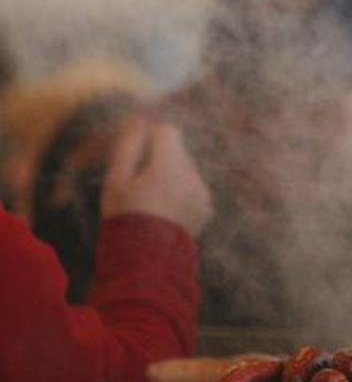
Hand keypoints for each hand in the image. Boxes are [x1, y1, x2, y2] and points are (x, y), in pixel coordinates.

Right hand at [100, 117, 211, 235]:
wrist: (145, 259)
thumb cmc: (124, 216)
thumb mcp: (116, 180)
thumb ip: (128, 147)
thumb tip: (138, 122)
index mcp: (169, 167)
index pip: (168, 130)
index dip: (150, 133)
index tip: (137, 146)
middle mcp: (192, 177)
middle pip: (178, 150)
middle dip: (159, 156)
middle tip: (138, 179)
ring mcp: (203, 193)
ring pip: (187, 170)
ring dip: (171, 175)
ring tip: (150, 198)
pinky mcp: (206, 208)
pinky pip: (194, 188)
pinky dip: (181, 192)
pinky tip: (163, 210)